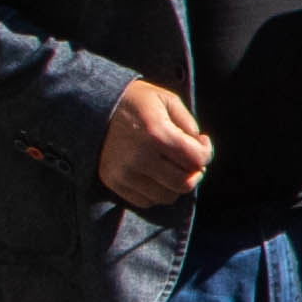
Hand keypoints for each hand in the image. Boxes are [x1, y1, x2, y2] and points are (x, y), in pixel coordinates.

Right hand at [95, 77, 214, 206]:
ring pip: (166, 196)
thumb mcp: (168, 100)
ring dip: (176, 184)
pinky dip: (157, 191)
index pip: (196, 159)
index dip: (206, 152)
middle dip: (194, 173)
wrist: (95, 106)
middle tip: (191, 160)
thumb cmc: (138, 101)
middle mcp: (140, 156)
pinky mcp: (114, 182)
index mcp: (156, 133)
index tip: (202, 143)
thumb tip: (200, 148)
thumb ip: (189, 124)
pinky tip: (156, 174)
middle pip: (184, 183)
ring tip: (173, 167)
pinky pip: (146, 201)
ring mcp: (125, 173)